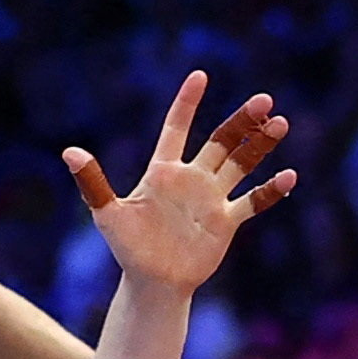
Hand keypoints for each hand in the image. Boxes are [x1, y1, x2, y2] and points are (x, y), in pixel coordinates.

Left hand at [66, 75, 296, 297]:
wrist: (152, 282)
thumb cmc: (127, 248)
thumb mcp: (107, 214)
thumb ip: (93, 182)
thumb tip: (68, 152)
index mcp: (163, 170)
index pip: (177, 128)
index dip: (187, 103)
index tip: (200, 75)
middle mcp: (191, 179)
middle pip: (220, 141)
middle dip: (242, 121)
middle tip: (264, 100)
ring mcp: (211, 199)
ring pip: (240, 164)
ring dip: (260, 146)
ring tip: (281, 124)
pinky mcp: (225, 222)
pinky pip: (252, 202)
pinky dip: (270, 191)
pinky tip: (289, 177)